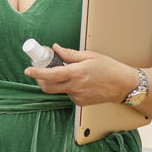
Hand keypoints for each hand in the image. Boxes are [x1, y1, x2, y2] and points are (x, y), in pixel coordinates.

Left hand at [24, 46, 138, 105]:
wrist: (123, 86)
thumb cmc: (109, 69)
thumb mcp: (90, 56)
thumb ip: (70, 54)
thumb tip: (56, 48)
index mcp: (76, 73)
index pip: (51, 74)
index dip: (37, 73)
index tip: (28, 70)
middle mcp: (75, 87)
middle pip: (48, 87)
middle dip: (40, 80)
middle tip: (40, 72)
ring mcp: (78, 96)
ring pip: (59, 90)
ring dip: (57, 82)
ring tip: (69, 73)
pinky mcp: (81, 103)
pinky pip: (69, 94)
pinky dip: (68, 87)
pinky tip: (80, 82)